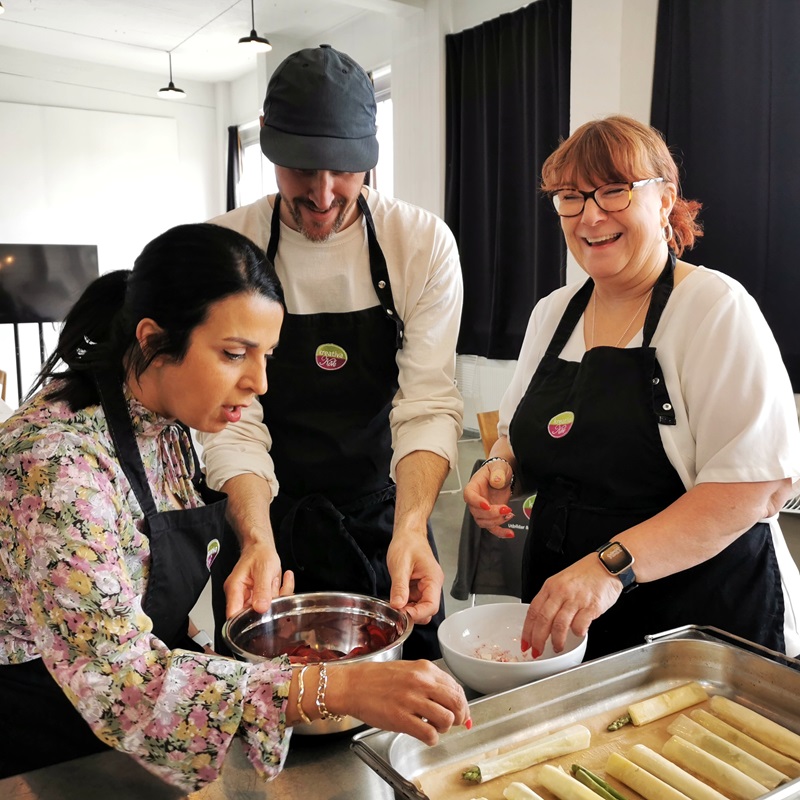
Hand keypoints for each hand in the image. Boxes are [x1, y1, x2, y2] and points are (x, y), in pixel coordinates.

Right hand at [223, 540, 293, 617]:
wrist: (263, 546)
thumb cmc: (259, 553)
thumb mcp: (263, 569)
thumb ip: (262, 589)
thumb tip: (260, 608)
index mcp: (235, 589)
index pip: (234, 615)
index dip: (245, 623)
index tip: (261, 621)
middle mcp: (241, 596)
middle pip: (253, 615)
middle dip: (269, 607)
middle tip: (275, 591)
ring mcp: (252, 598)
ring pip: (267, 609)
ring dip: (278, 596)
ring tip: (276, 579)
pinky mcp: (262, 597)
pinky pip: (275, 602)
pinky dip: (283, 592)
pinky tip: (285, 578)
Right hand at [328, 660, 470, 745]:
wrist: (353, 685)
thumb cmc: (378, 679)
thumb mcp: (408, 671)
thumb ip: (431, 683)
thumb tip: (453, 702)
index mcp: (425, 669)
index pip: (457, 688)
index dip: (463, 705)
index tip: (462, 714)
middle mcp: (421, 682)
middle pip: (457, 703)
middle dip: (458, 717)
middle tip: (451, 723)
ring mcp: (411, 700)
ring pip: (446, 719)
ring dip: (444, 728)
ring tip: (433, 727)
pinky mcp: (400, 718)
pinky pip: (429, 734)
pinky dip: (432, 739)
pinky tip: (424, 735)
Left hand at [386, 533, 443, 624]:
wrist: (407, 534)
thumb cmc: (408, 543)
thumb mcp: (400, 565)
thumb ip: (399, 586)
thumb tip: (398, 605)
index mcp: (433, 579)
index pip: (432, 605)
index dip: (417, 614)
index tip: (402, 616)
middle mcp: (432, 585)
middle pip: (428, 610)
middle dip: (412, 615)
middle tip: (395, 613)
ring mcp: (425, 587)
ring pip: (420, 608)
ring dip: (408, 611)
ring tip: (394, 606)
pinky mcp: (417, 587)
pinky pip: (414, 602)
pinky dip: (405, 605)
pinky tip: (396, 601)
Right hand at [462, 462, 515, 537]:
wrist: (503, 476)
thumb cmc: (497, 470)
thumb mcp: (498, 467)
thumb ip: (497, 473)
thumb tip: (496, 481)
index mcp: (474, 486)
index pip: (469, 495)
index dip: (476, 502)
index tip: (487, 505)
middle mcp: (476, 500)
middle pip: (476, 512)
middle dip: (491, 514)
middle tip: (505, 508)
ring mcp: (482, 510)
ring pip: (483, 522)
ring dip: (496, 521)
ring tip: (509, 514)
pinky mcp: (491, 516)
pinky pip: (492, 528)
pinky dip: (500, 532)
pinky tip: (509, 533)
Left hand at [521, 552, 620, 655]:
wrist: (607, 565)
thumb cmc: (585, 574)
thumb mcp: (561, 581)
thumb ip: (552, 599)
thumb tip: (542, 621)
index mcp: (550, 586)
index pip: (533, 611)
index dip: (527, 630)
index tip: (525, 642)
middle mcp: (561, 592)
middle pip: (543, 620)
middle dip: (538, 640)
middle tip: (537, 651)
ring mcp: (576, 599)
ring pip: (559, 625)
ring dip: (557, 641)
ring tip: (557, 647)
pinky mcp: (592, 606)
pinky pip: (580, 625)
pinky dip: (577, 633)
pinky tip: (577, 634)